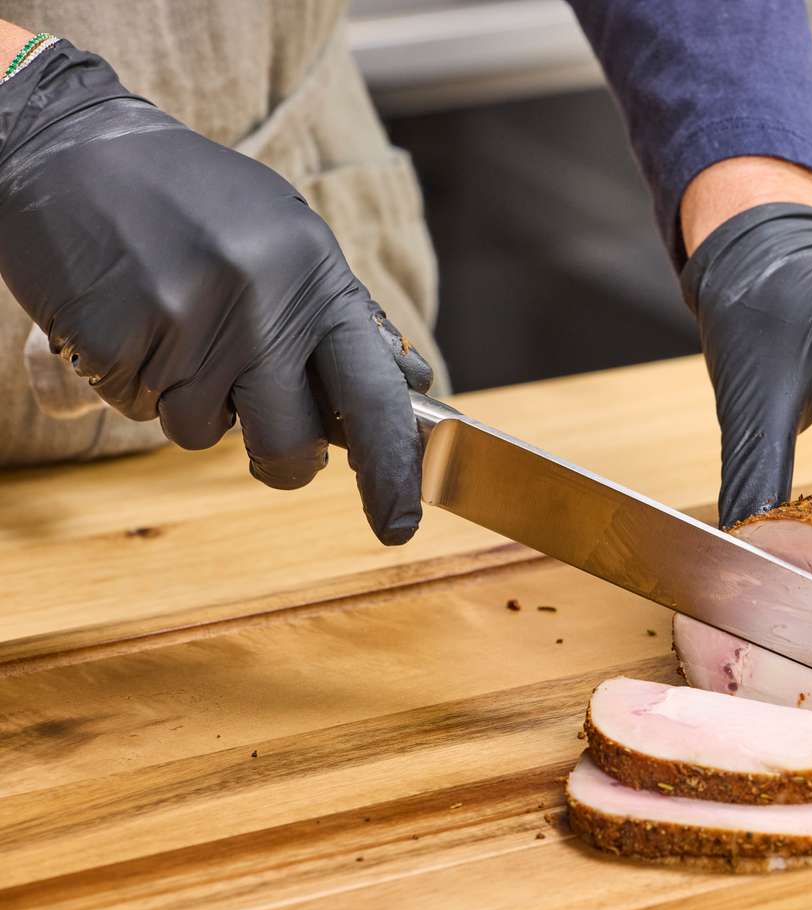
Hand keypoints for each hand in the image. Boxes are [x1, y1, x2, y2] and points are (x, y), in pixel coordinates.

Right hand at [0, 42, 431, 543]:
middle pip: (289, 447)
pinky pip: (138, 409)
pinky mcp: (116, 341)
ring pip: (203, 434)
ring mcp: (186, 325)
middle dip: (281, 460)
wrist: (72, 149)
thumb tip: (406, 390)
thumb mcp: (289, 240)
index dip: (393, 471)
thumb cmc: (193, 201)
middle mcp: (261, 306)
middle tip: (259, 428)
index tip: (401, 526)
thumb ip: (343, 318)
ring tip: (175, 326)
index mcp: (316, 278)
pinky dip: (134, 381)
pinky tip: (130, 318)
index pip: (374, 397)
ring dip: (190, 402)